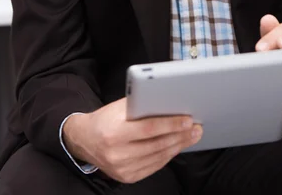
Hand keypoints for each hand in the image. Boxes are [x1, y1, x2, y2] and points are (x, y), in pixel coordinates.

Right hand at [62, 98, 201, 183]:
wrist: (84, 139)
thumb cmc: (105, 119)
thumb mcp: (119, 107)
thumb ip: (141, 106)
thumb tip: (169, 103)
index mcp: (114, 132)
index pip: (149, 129)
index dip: (171, 124)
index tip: (187, 120)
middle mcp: (117, 153)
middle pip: (157, 145)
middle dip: (180, 136)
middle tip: (196, 128)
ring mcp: (121, 168)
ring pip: (158, 157)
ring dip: (178, 146)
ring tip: (191, 136)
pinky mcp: (126, 177)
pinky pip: (153, 166)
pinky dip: (167, 156)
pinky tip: (176, 146)